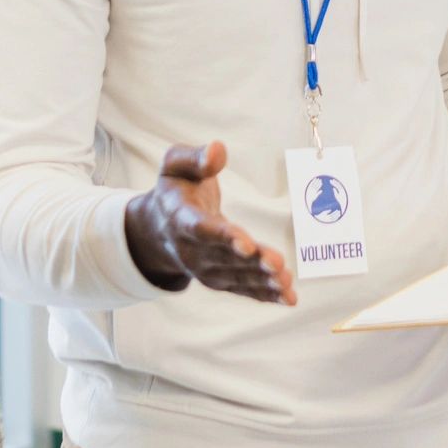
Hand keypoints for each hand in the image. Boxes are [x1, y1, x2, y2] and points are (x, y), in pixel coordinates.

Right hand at [124, 141, 297, 304]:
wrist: (159, 225)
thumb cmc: (176, 187)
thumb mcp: (175, 164)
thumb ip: (195, 157)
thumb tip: (217, 150)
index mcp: (179, 217)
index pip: (201, 229)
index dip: (222, 236)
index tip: (244, 242)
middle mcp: (190, 249)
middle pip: (224, 257)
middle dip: (252, 262)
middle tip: (278, 264)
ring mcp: (204, 268)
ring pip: (235, 276)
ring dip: (262, 281)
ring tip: (286, 281)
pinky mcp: (219, 278)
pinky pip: (242, 289)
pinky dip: (265, 295)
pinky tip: (288, 297)